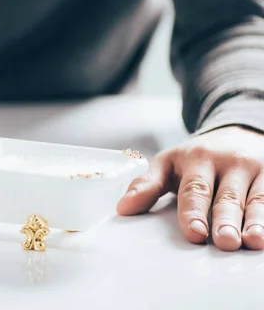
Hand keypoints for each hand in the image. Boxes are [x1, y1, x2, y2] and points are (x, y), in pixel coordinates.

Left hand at [117, 126, 263, 250]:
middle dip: (226, 219)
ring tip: (253, 242)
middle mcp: (229, 162)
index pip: (194, 188)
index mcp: (198, 159)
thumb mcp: (168, 163)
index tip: (194, 232)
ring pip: (258, 198)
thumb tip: (123, 209)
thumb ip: (147, 185)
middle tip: (225, 241)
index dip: (193, 211)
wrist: (236, 131)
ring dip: (256, 221)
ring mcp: (257, 169)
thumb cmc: (196, 156)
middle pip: (227, 196)